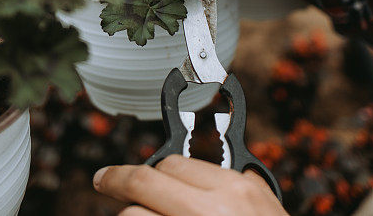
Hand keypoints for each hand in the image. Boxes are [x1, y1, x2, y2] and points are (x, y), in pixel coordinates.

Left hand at [93, 155, 286, 215]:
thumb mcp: (269, 209)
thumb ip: (245, 187)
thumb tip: (224, 169)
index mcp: (233, 192)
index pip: (174, 163)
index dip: (155, 167)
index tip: (142, 172)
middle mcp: (206, 211)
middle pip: (144, 181)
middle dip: (117, 178)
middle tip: (103, 178)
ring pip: (132, 215)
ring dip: (129, 215)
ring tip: (133, 215)